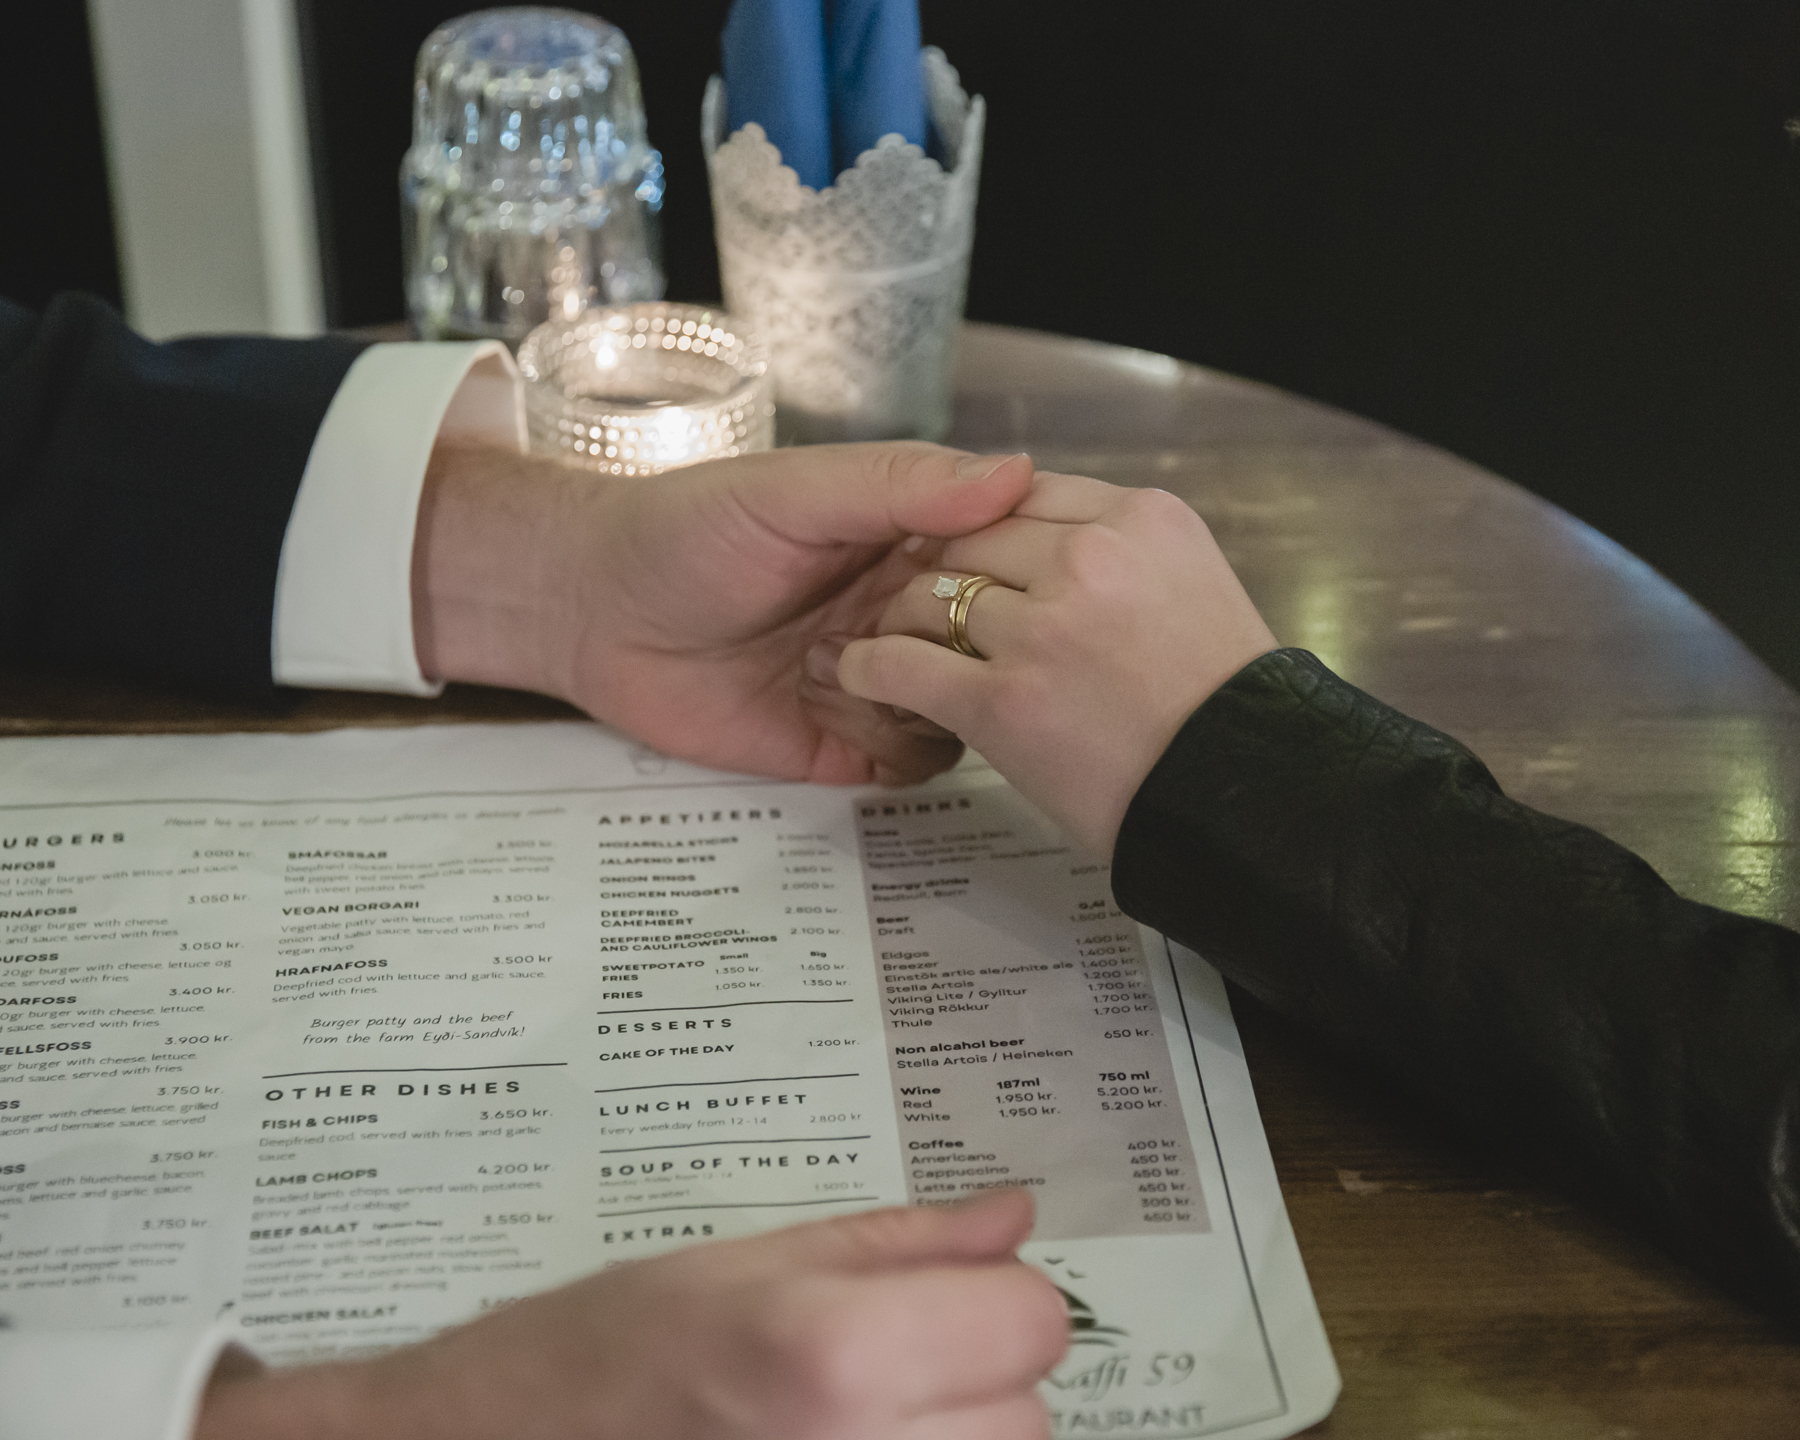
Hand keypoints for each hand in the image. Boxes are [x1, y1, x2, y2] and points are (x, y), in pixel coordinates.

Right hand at [194, 1189, 1067, 1439]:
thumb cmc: (594, 1354)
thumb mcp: (740, 1264)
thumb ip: (894, 1243)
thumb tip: (1012, 1216)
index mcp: (837, 1354)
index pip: (1033, 1320)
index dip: (990, 1298)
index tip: (932, 1300)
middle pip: (1026, 1410)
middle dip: (968, 1373)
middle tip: (867, 1363)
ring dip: (946, 1437)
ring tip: (836, 1419)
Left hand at [411, 443, 1033, 784]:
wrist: (591, 610)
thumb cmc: (685, 530)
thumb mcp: (795, 490)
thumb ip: (901, 484)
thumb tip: (1019, 472)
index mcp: (910, 539)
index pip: (1009, 558)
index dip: (1026, 574)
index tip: (1019, 582)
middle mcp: (906, 612)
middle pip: (996, 645)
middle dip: (974, 648)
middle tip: (905, 632)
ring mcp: (880, 682)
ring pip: (966, 709)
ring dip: (936, 702)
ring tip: (858, 674)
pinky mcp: (844, 745)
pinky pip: (915, 763)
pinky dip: (905, 751)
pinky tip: (850, 721)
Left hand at [837, 475, 1276, 853]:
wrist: (1261, 802)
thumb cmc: (1233, 712)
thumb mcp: (1186, 579)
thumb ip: (1121, 544)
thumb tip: (1027, 490)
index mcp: (1145, 519)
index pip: (1027, 493)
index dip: (988, 526)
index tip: (969, 554)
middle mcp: (1094, 559)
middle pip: (973, 539)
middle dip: (940, 571)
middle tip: (921, 606)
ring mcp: (1048, 630)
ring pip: (930, 596)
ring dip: (903, 621)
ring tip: (898, 645)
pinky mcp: (1006, 702)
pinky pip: (905, 665)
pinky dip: (870, 669)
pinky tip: (865, 677)